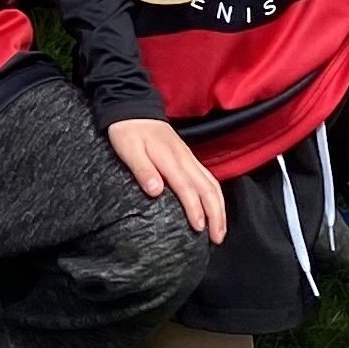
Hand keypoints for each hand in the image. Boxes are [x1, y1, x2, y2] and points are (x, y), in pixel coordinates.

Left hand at [108, 115, 226, 241]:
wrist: (133, 108)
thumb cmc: (128, 131)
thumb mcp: (128, 149)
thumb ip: (142, 169)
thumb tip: (156, 191)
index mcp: (170, 159)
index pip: (187, 187)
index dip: (195, 208)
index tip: (199, 228)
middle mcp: (184, 159)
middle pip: (208, 188)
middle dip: (216, 214)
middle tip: (217, 238)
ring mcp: (189, 158)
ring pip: (212, 184)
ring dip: (220, 207)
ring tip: (220, 230)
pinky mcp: (189, 158)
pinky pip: (209, 178)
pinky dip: (216, 196)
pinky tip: (215, 208)